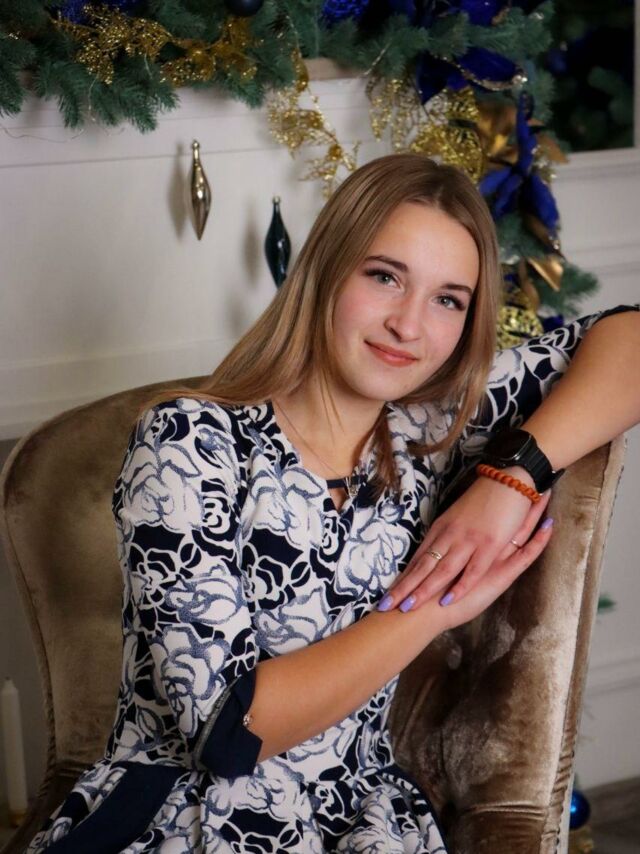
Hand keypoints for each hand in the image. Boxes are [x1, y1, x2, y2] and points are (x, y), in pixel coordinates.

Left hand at [379, 472, 549, 611]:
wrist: (508, 480)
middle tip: (385, 606)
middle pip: (423, 566)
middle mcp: (450, 535)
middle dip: (404, 588)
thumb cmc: (485, 498)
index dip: (403, 577)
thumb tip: (434, 553)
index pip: (418, 558)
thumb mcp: (459, 516)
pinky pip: (472, 570)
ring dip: (424, 590)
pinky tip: (448, 600)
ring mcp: (469, 540)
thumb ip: (447, 535)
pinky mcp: (489, 544)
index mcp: (441, 529)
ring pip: (442, 570)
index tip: (388, 594)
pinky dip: (460, 586)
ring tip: (407, 607)